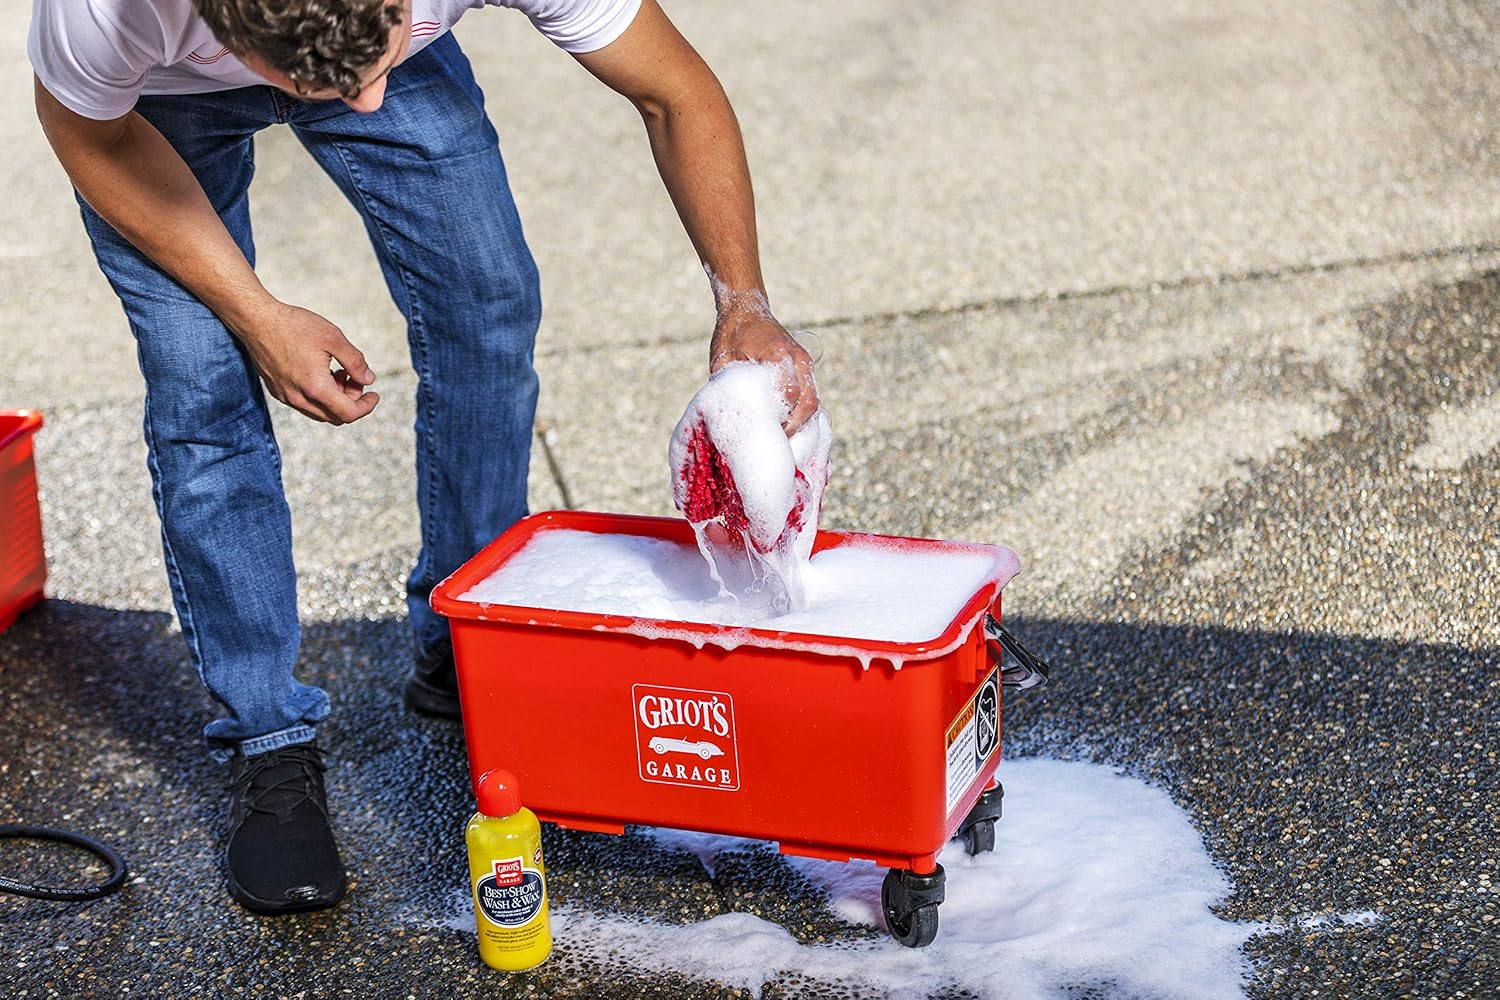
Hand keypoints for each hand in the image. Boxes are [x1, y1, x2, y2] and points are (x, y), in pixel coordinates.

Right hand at [231, 299, 379, 424]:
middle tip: (355, 376)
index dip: (366, 407)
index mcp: (315, 388)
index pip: (348, 414)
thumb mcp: (334, 338)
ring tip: (339, 372)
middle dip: (352, 400)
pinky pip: (305, 404)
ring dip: (336, 399)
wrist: (256, 320)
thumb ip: (355, 362)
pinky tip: (321, 372)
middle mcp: (299, 398)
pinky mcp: (277, 391)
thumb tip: (368, 380)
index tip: (374, 394)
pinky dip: (320, 396)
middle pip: (335, 416)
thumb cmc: (295, 325)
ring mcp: (286, 397)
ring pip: (320, 412)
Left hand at [709, 308, 818, 434]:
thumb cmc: (731, 334)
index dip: (782, 420)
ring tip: (782, 440)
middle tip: (777, 445)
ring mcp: (805, 363)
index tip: (768, 437)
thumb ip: (731, 386)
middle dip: (795, 428)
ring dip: (801, 424)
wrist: (746, 310)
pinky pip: (810, 396)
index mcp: (779, 354)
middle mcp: (798, 359)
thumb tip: (730, 419)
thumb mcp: (723, 360)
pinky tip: (788, 427)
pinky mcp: (805, 368)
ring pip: (813, 402)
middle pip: (809, 403)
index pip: (790, 395)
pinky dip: (801, 415)